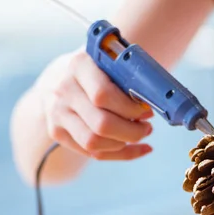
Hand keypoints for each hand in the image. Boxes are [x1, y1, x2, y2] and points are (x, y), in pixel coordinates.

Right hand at [35, 48, 153, 159]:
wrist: (58, 78)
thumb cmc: (95, 69)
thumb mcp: (108, 60)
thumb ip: (128, 74)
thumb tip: (155, 98)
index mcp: (79, 65)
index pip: (103, 95)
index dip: (129, 108)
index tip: (147, 110)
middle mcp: (64, 90)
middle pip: (101, 124)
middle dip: (131, 131)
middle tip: (147, 127)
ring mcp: (58, 114)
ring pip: (94, 143)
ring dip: (124, 144)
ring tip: (139, 134)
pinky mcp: (57, 132)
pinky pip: (92, 153)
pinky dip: (119, 154)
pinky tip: (135, 149)